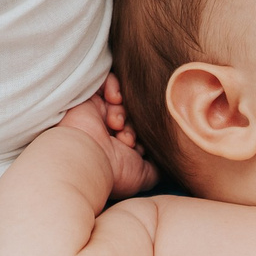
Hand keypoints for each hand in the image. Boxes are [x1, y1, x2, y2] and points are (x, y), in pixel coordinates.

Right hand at [57, 74, 157, 198]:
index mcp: (122, 145)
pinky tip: (114, 100)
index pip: (142, 128)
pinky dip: (114, 86)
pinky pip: (107, 80)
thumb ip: (156, 167)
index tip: (138, 148)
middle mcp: (111, 129)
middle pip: (133, 113)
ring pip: (123, 99)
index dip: (144, 134)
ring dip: (124, 110)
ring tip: (117, 124)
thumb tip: (169, 161)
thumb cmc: (113, 171)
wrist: (86, 161)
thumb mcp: (143, 175)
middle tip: (127, 139)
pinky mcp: (88, 98)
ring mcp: (99, 113)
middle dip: (133, 124)